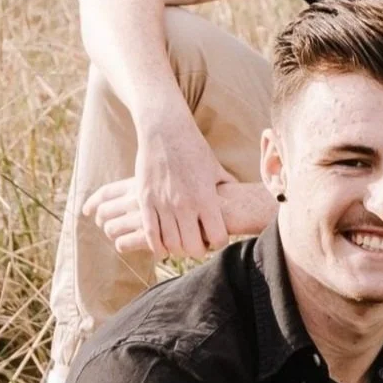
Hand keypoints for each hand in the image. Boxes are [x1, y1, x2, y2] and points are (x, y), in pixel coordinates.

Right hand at [83, 116, 231, 258]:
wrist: (165, 131)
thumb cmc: (194, 149)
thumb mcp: (215, 168)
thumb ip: (226, 186)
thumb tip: (237, 196)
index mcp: (206, 198)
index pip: (217, 237)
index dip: (218, 243)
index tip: (216, 239)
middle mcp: (185, 204)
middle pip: (192, 247)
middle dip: (197, 251)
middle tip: (197, 246)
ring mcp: (163, 204)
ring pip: (170, 244)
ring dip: (177, 250)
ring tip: (181, 245)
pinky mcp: (145, 200)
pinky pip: (150, 233)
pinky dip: (157, 246)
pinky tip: (162, 248)